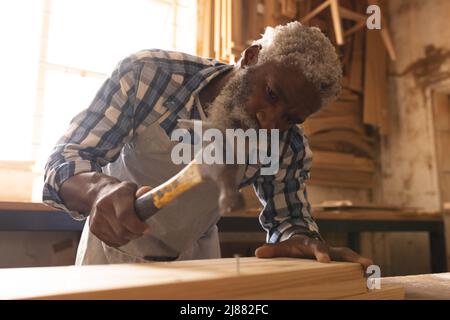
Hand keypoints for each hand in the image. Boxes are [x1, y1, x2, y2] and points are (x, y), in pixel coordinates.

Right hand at [89, 182, 151, 246]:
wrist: (99, 193)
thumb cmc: (122, 192)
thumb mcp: (133, 188)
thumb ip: (143, 192)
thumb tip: (150, 194)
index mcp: (115, 196)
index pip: (125, 216)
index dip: (137, 226)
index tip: (146, 228)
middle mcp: (103, 207)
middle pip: (122, 231)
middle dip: (136, 233)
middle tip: (142, 230)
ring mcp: (96, 219)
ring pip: (118, 239)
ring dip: (129, 237)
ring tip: (133, 229)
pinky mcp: (93, 229)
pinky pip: (112, 242)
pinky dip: (121, 240)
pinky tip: (123, 231)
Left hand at [255, 234, 373, 271]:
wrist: (302, 238)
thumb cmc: (292, 246)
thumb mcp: (282, 247)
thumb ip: (272, 250)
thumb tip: (258, 253)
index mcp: (311, 244)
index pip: (316, 248)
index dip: (321, 254)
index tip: (325, 261)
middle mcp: (327, 248)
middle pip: (341, 251)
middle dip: (353, 257)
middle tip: (366, 264)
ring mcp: (335, 254)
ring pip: (350, 257)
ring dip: (361, 263)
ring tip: (372, 272)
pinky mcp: (340, 261)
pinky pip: (351, 265)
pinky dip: (360, 270)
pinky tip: (370, 280)